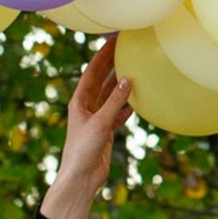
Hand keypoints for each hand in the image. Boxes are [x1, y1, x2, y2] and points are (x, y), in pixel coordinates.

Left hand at [41, 38, 133, 218]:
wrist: (81, 177)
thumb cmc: (83, 149)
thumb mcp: (100, 123)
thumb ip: (115, 101)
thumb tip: (128, 78)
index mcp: (80, 101)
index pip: (93, 72)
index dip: (102, 56)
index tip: (114, 40)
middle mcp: (87, 107)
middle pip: (102, 80)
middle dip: (112, 65)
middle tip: (126, 49)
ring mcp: (97, 119)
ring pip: (111, 96)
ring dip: (122, 84)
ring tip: (135, 69)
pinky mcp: (106, 131)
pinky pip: (118, 114)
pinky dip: (127, 107)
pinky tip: (137, 102)